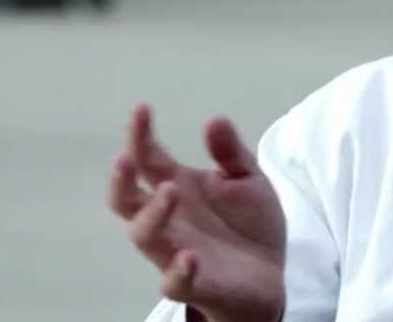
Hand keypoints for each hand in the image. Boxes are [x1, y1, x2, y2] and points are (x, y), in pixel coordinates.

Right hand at [108, 104, 287, 321]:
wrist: (270, 275)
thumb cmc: (249, 225)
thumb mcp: (249, 180)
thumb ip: (231, 153)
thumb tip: (214, 119)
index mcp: (178, 187)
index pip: (148, 158)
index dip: (139, 135)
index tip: (142, 108)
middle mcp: (168, 218)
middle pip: (126, 199)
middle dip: (121, 179)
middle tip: (127, 158)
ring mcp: (175, 251)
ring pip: (144, 236)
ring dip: (151, 214)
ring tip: (169, 192)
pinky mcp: (194, 284)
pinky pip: (174, 282)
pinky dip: (178, 271)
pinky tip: (190, 257)